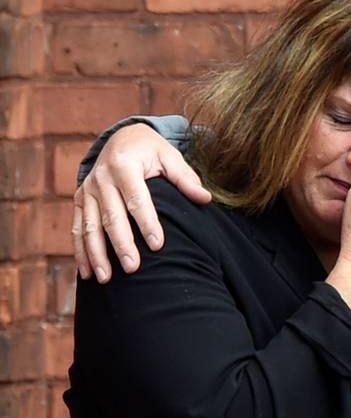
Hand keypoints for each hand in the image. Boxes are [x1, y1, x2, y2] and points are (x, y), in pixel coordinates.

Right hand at [73, 124, 210, 282]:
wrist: (120, 138)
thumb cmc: (150, 151)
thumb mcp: (169, 156)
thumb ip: (185, 178)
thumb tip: (206, 198)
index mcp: (125, 165)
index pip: (137, 198)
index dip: (147, 222)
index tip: (158, 245)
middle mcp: (102, 178)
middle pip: (112, 216)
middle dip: (121, 244)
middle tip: (133, 268)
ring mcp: (87, 190)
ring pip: (90, 225)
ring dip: (97, 254)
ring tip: (106, 278)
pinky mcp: (79, 199)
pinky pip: (77, 227)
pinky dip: (81, 251)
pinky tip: (87, 272)